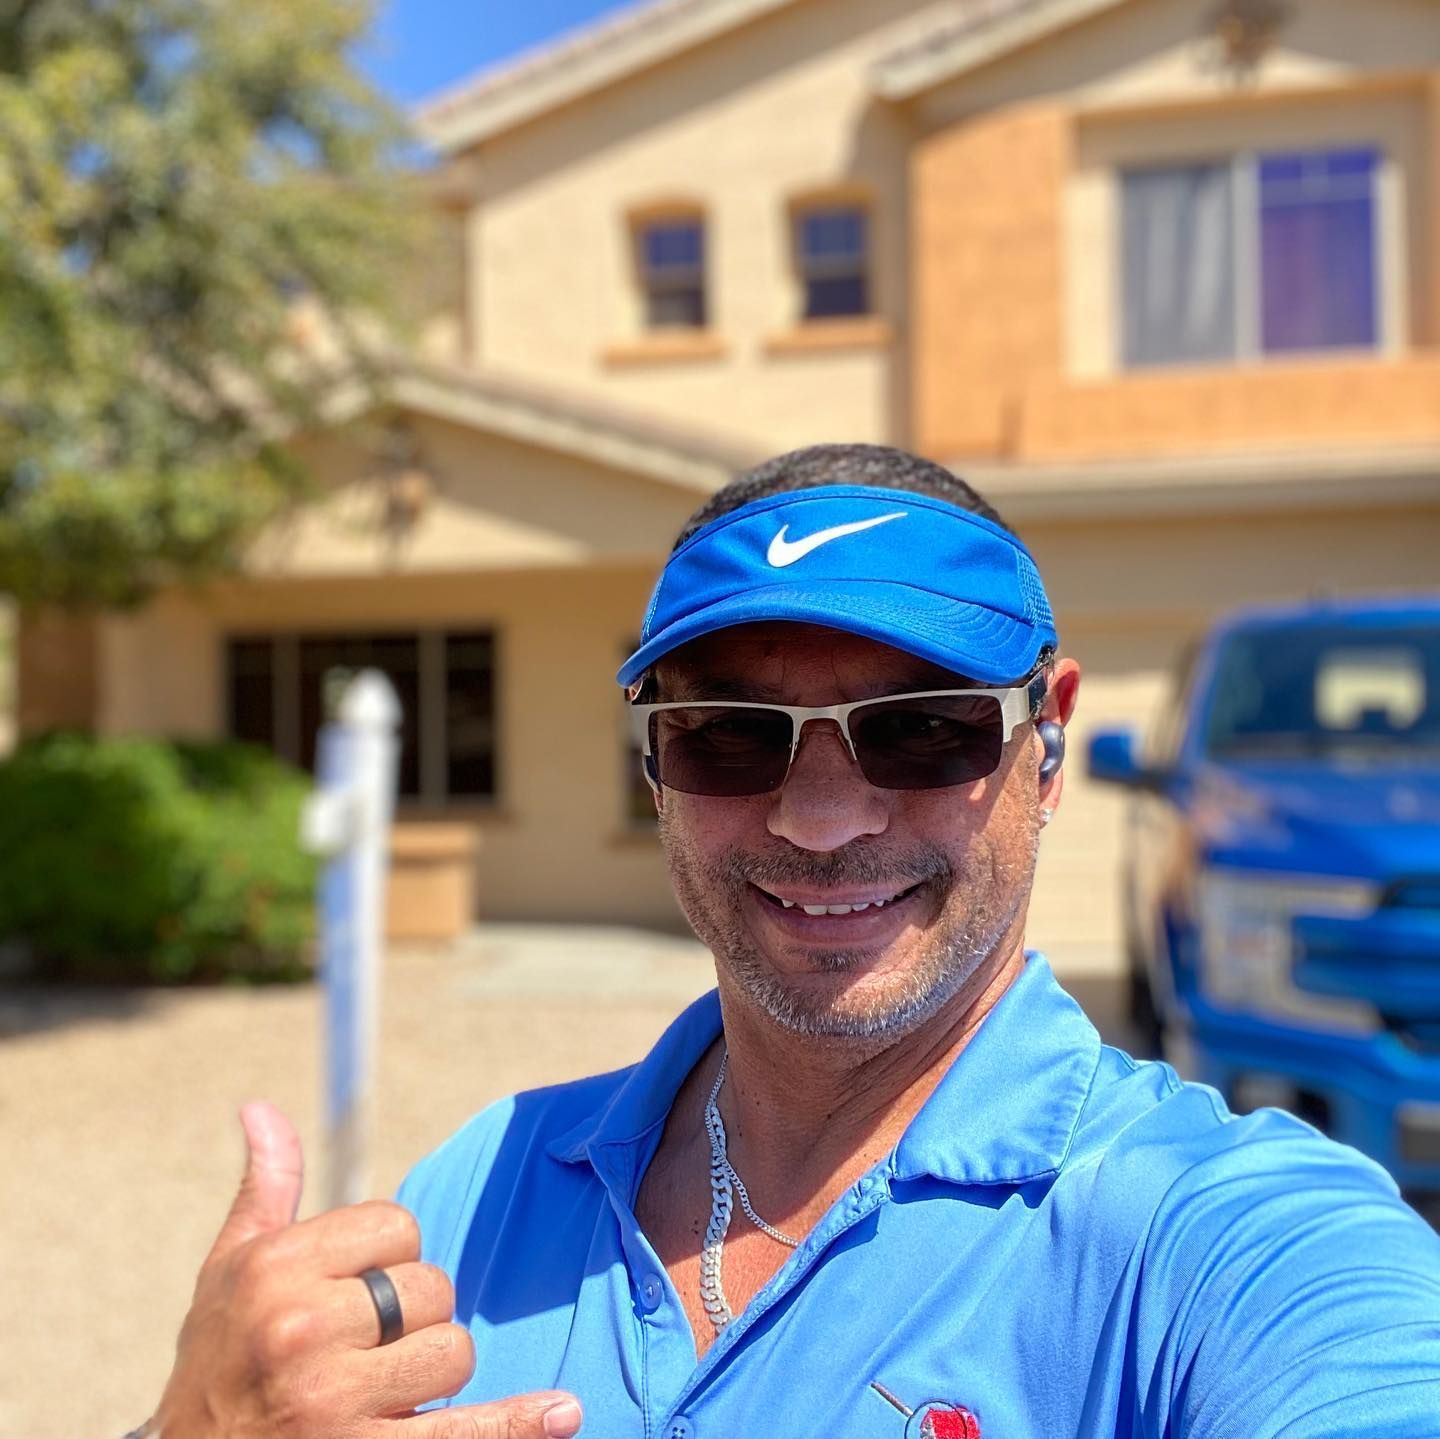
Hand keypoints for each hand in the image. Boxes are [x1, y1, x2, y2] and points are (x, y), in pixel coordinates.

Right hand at [150, 1102, 582, 1437]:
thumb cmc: (215, 1364)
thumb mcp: (227, 1274)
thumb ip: (266, 1190)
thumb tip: (262, 1108)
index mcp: (276, 1269)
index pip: (397, 1226)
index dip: (389, 1257)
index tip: (355, 1291)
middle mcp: (301, 1330)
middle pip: (432, 1289)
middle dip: (413, 1319)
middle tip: (366, 1350)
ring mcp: (331, 1402)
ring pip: (453, 1352)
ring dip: (432, 1375)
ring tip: (380, 1393)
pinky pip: (462, 1434)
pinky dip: (518, 1424)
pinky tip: (563, 1413)